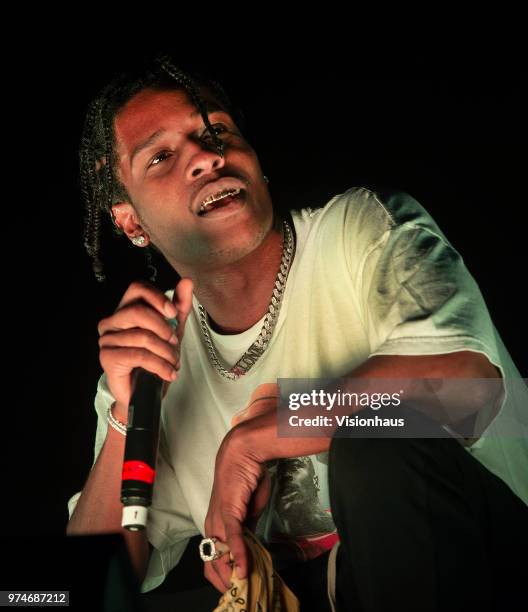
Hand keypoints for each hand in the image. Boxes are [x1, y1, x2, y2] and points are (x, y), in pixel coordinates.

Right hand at [97, 278, 192, 417]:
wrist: (146, 392)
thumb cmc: (156, 358)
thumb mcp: (173, 329)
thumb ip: (180, 306)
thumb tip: (187, 281)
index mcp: (125, 309)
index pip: (137, 287)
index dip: (157, 297)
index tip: (173, 313)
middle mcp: (111, 321)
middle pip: (138, 311)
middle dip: (163, 328)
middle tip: (174, 343)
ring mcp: (107, 339)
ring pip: (142, 336)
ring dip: (165, 352)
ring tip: (173, 363)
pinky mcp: (107, 357)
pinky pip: (139, 355)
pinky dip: (160, 365)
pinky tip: (168, 373)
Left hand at [203, 425, 270, 592]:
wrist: (244, 453)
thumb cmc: (246, 477)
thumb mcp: (250, 510)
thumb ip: (247, 528)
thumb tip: (249, 546)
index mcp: (216, 524)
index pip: (213, 559)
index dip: (222, 577)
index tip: (236, 589)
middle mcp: (213, 524)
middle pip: (212, 563)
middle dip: (225, 583)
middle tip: (241, 596)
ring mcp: (218, 518)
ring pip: (220, 555)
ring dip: (231, 575)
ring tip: (244, 590)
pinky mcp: (228, 511)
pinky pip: (232, 537)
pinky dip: (238, 555)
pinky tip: (244, 569)